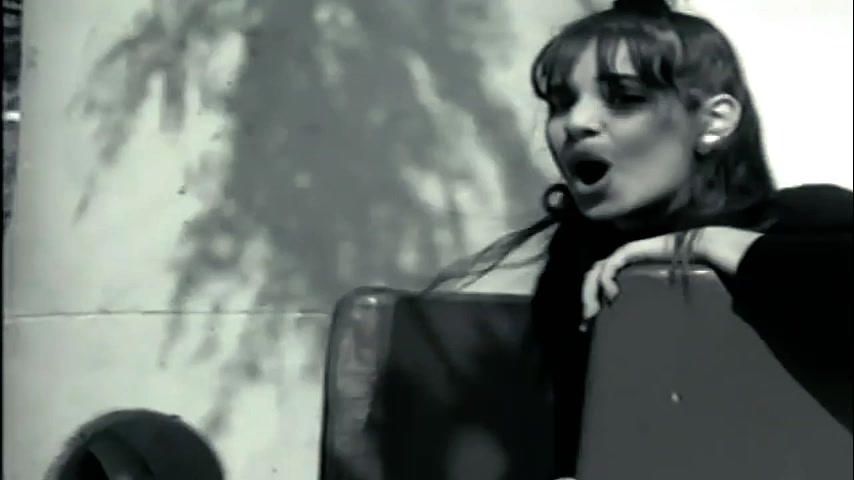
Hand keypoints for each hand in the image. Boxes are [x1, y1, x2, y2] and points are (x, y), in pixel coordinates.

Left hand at [580, 227, 762, 327]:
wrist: (695, 251)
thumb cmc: (683, 276)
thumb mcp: (658, 299)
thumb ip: (647, 310)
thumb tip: (647, 342)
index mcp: (622, 274)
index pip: (596, 287)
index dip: (589, 304)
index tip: (586, 327)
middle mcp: (619, 264)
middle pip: (590, 280)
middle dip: (586, 301)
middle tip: (587, 323)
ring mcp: (622, 256)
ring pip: (595, 273)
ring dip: (590, 292)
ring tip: (595, 311)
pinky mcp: (628, 250)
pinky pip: (609, 265)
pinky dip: (606, 280)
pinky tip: (613, 294)